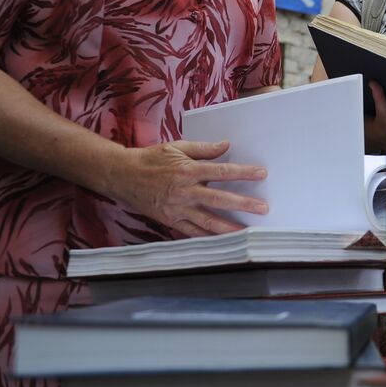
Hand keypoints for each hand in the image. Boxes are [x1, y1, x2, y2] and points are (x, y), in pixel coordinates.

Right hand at [107, 140, 268, 236]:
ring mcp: (177, 209)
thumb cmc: (150, 159)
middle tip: (263, 208)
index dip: (243, 173)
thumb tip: (226, 145)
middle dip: (243, 204)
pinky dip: (208, 238)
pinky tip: (224, 241)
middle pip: (219, 200)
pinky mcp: (170, 221)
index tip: (262, 174)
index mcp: (187, 171)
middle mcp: (184, 192)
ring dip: (229, 227)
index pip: (221, 172)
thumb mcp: (176, 147)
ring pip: (207, 222)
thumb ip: (203, 148)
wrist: (122, 176)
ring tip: (248, 232)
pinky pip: (192, 232)